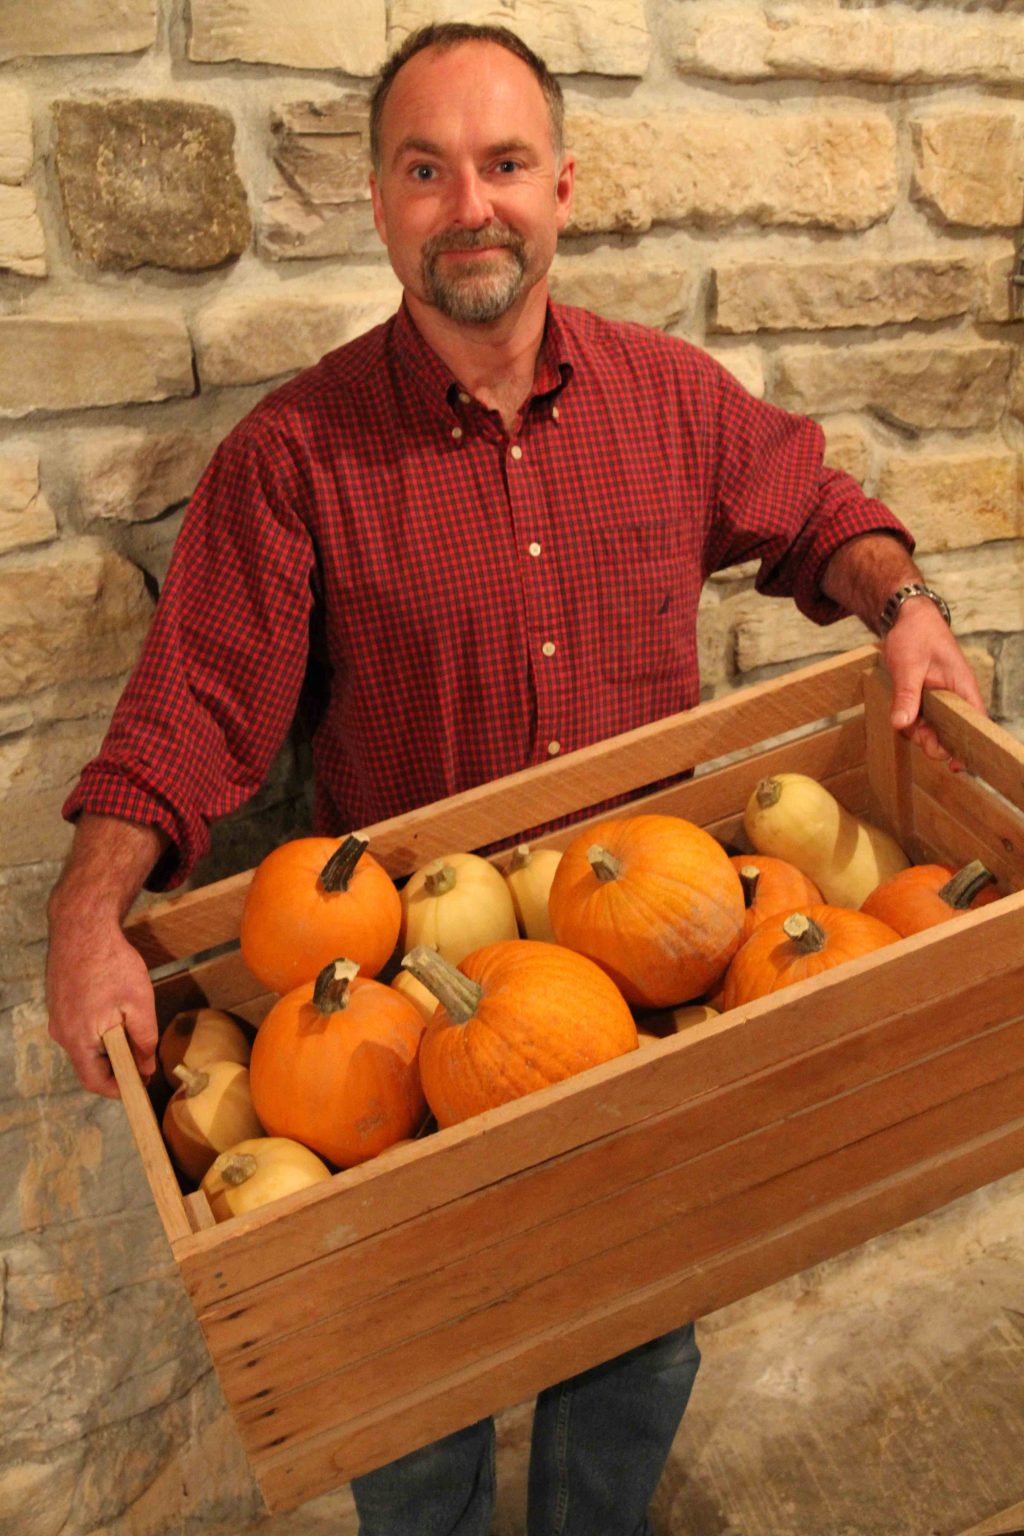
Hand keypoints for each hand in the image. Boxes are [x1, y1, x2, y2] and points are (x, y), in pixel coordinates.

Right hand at [46, 901, 157, 1097]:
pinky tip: (115, 1008)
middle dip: (117, 1064)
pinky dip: (99, 1028)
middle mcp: (61, 1032)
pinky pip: (79, 1027)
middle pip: (89, 1064)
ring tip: (132, 1025)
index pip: (94, 1082)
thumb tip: (146, 1066)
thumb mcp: (139, 1003)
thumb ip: (144, 1040)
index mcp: (78, 1038)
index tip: (140, 1084)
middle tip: (143, 1054)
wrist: (82, 927)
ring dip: (109, 1044)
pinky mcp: (59, 1004)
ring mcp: (57, 1017)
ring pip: (85, 1044)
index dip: (119, 1089)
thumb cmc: (111, 963)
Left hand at [883, 599, 985, 766]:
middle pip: (950, 734)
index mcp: (962, 689)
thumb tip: (901, 724)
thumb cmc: (916, 636)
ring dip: (916, 732)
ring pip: (931, 730)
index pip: (974, 724)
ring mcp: (939, 701)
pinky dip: (908, 722)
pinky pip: (918, 722)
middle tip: (914, 731)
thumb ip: (906, 695)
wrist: (906, 619)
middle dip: (932, 740)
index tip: (956, 765)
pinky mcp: (924, 701)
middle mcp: (954, 698)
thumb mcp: (908, 666)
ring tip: (903, 716)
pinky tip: (899, 713)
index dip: (967, 747)